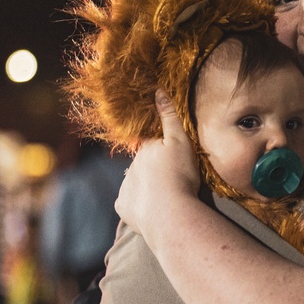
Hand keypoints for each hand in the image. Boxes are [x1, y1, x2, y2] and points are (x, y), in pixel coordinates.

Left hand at [116, 89, 200, 232]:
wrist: (169, 213)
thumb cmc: (179, 176)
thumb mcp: (180, 142)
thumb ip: (170, 118)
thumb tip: (158, 91)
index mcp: (145, 149)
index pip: (151, 145)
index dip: (160, 150)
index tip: (170, 158)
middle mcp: (131, 165)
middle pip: (142, 164)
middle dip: (153, 168)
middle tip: (172, 178)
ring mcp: (125, 186)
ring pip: (135, 182)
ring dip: (146, 186)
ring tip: (164, 196)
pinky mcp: (123, 206)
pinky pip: (129, 203)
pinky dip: (137, 204)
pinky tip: (149, 209)